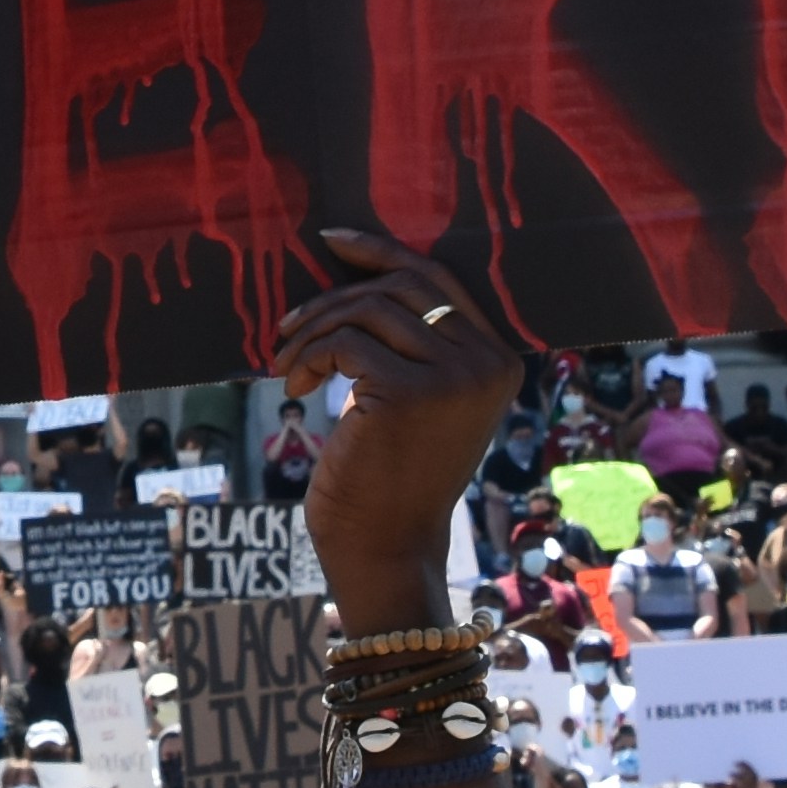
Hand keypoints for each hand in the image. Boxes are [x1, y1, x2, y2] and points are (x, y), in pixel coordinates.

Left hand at [275, 227, 517, 612]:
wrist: (386, 547)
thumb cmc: (389, 474)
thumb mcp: (415, 398)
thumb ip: (410, 342)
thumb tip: (359, 273)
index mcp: (498, 358)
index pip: (439, 278)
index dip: (381, 251)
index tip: (331, 240)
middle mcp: (486, 363)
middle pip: (401, 286)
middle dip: (334, 296)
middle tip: (287, 325)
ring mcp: (454, 378)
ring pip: (367, 311)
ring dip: (313, 331)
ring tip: (287, 364)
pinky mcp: (410, 393)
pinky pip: (345, 343)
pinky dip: (309, 357)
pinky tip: (295, 386)